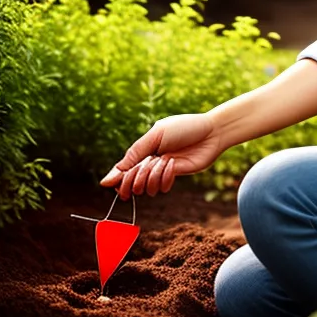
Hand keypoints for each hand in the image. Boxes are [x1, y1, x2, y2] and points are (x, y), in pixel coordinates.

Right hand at [99, 112, 223, 199]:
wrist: (211, 132)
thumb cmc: (183, 128)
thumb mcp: (156, 135)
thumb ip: (133, 155)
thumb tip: (106, 181)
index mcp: (142, 150)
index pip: (122, 171)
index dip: (118, 180)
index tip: (117, 183)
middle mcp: (149, 162)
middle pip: (131, 184)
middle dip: (136, 178)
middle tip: (148, 165)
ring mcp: (161, 171)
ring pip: (146, 188)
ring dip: (153, 175)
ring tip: (165, 160)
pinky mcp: (174, 177)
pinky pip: (162, 187)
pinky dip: (166, 177)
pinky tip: (174, 165)